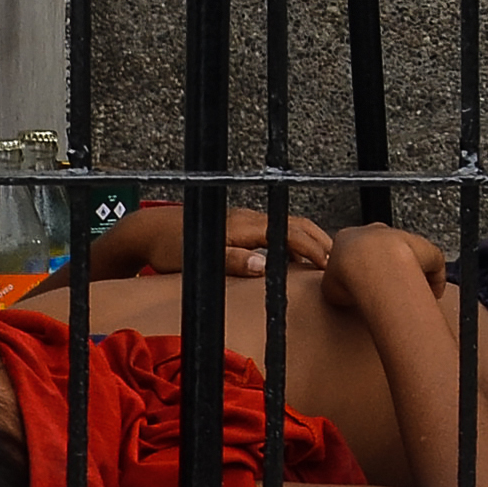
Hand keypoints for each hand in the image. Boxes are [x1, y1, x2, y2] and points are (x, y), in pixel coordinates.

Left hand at [110, 203, 335, 277]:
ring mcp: (243, 222)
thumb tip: (265, 266)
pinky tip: (296, 262)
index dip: (313, 248)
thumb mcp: (198, 261)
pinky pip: (274, 233)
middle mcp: (247, 219)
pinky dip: (292, 244)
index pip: (290, 230)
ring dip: (309, 243)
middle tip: (340, 265)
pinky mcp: (238, 229)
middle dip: (321, 242)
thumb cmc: (170, 248)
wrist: (147, 232)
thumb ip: (231, 262)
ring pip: (287, 227)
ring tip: (326, 265)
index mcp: (243, 225)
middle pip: (295, 224)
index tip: (330, 267)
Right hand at [316, 220, 452, 307]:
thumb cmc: (347, 274)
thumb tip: (339, 296)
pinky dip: (434, 278)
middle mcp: (377, 232)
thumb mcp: (327, 286)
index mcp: (350, 237)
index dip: (360, 271)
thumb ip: (334, 287)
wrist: (369, 265)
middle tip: (386, 292)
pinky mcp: (424, 246)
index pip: (356, 252)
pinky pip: (433, 263)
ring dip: (410, 273)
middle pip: (385, 250)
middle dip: (387, 269)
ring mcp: (402, 237)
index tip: (362, 287)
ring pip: (410, 255)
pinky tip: (431, 293)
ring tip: (408, 294)